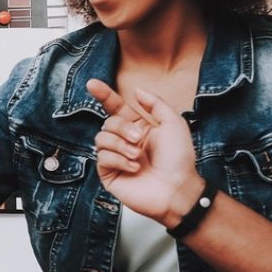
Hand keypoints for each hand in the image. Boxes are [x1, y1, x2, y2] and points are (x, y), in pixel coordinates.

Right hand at [88, 81, 201, 226]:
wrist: (178, 188)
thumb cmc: (179, 159)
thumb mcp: (173, 123)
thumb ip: (155, 103)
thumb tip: (136, 90)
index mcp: (138, 128)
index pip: (115, 108)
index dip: (104, 95)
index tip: (92, 83)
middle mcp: (125, 142)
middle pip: (108, 122)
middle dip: (122, 128)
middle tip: (139, 139)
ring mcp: (116, 158)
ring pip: (101, 138)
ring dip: (121, 145)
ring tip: (138, 156)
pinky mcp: (109, 174)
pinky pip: (102, 158)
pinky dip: (119, 160)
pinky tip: (134, 168)